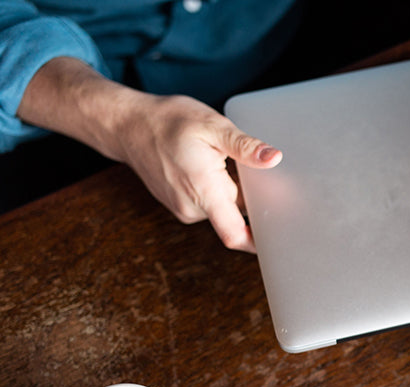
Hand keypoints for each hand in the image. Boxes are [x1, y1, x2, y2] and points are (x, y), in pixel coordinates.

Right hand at [18, 57, 280, 251]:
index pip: (235, 234)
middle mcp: (193, 208)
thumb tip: (274, 158)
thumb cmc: (168, 121)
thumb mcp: (211, 125)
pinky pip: (211, 203)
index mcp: (203, 190)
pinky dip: (218, 188)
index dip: (259, 242)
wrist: (128, 126)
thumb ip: (244, 146)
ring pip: (225, 207)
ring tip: (220, 161)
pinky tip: (210, 166)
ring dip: (233, 189)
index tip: (281, 240)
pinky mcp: (181, 206)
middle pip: (238, 214)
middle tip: (248, 167)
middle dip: (250, 196)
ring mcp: (185, 210)